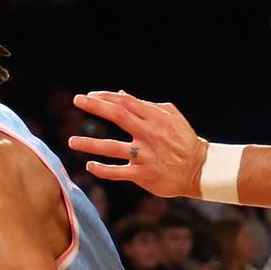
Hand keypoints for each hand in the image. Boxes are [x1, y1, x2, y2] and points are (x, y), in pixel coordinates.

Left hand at [68, 91, 207, 197]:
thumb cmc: (182, 140)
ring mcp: (145, 155)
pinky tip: (89, 165)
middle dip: (96, 107)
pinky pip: (117, 172)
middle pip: (119, 116)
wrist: (199, 169)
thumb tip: (120, 94)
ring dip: (90, 143)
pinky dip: (102, 169)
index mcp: (156, 118)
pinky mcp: (143, 175)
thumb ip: (145, 106)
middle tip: (77, 100)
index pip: (127, 102)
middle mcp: (150, 135)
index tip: (88, 96)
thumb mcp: (170, 117)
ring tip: (71, 141)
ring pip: (112, 148)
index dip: (106, 97)